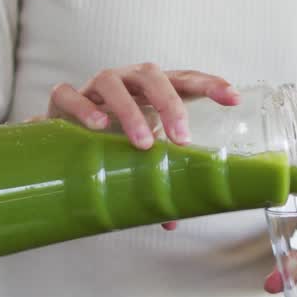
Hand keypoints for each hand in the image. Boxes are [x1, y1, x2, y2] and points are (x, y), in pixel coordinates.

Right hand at [46, 63, 240, 230]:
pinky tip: (98, 126)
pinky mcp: (64, 99)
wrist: (62, 136)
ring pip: (112, 82)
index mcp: (153, 91)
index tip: (234, 98)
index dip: (210, 84)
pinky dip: (84, 107)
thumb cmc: (113, 140)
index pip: (185, 79)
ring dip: (130, 111)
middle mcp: (126, 82)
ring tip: (143, 143)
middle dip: (170, 103)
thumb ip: (155, 180)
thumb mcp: (139, 156)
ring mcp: (94, 87)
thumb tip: (171, 221)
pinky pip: (69, 93)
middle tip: (181, 138)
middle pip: (151, 75)